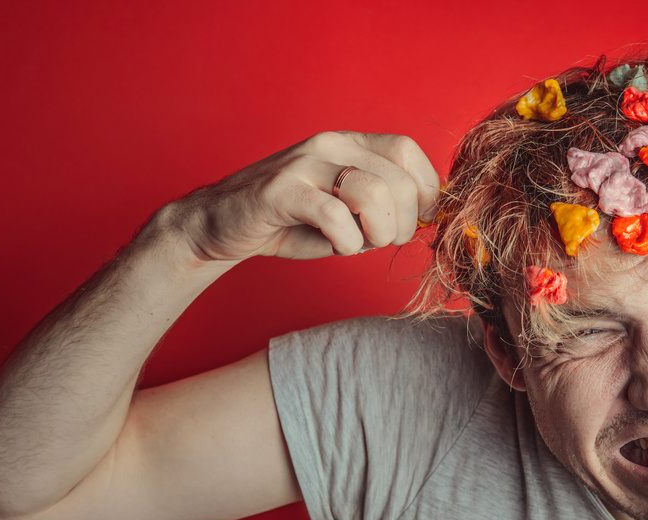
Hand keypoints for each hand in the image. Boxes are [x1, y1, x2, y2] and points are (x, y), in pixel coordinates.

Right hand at [162, 132, 439, 260]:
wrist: (220, 225)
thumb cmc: (290, 222)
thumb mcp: (346, 211)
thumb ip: (384, 208)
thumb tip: (427, 219)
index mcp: (349, 144)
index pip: (409, 151)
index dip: (425, 191)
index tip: (417, 222)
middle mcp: (330, 145)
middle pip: (397, 179)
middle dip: (402, 223)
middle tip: (381, 241)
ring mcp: (304, 165)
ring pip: (373, 194)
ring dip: (377, 233)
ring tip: (357, 244)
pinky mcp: (281, 191)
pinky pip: (335, 215)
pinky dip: (345, 241)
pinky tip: (335, 246)